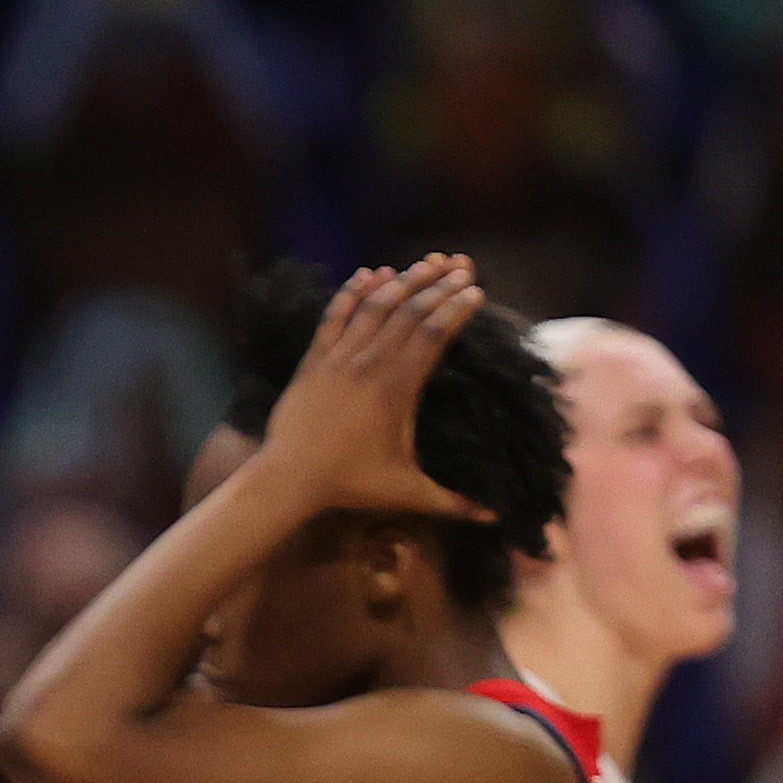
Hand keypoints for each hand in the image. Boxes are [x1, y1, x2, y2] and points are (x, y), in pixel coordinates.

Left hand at [249, 257, 494, 524]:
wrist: (285, 481)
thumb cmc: (349, 486)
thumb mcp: (406, 492)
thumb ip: (453, 503)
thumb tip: (496, 519)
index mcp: (397, 389)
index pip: (433, 335)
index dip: (456, 308)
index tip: (477, 291)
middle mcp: (369, 366)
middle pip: (409, 311)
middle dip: (439, 284)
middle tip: (462, 265)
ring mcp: (338, 361)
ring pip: (374, 308)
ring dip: (403, 281)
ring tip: (427, 263)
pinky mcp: (312, 363)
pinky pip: (333, 318)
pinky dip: (352, 293)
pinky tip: (370, 273)